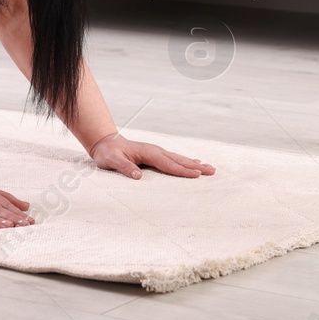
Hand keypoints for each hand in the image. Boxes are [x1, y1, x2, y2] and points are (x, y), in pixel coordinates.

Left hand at [90, 132, 214, 178]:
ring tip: (209, 168)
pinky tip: (194, 162)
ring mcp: (157, 152)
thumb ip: (124, 167)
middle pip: (179, 160)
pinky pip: (174, 159)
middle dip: (196, 166)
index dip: (183, 170)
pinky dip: (186, 161)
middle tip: (212, 171)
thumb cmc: (108, 153)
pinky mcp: (156, 154)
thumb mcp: (112, 161)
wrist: (105, 142)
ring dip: (194, 164)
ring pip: (179, 158)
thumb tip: (138, 176)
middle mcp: (156, 151)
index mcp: (148, 153)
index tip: (197, 175)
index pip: (168, 164)